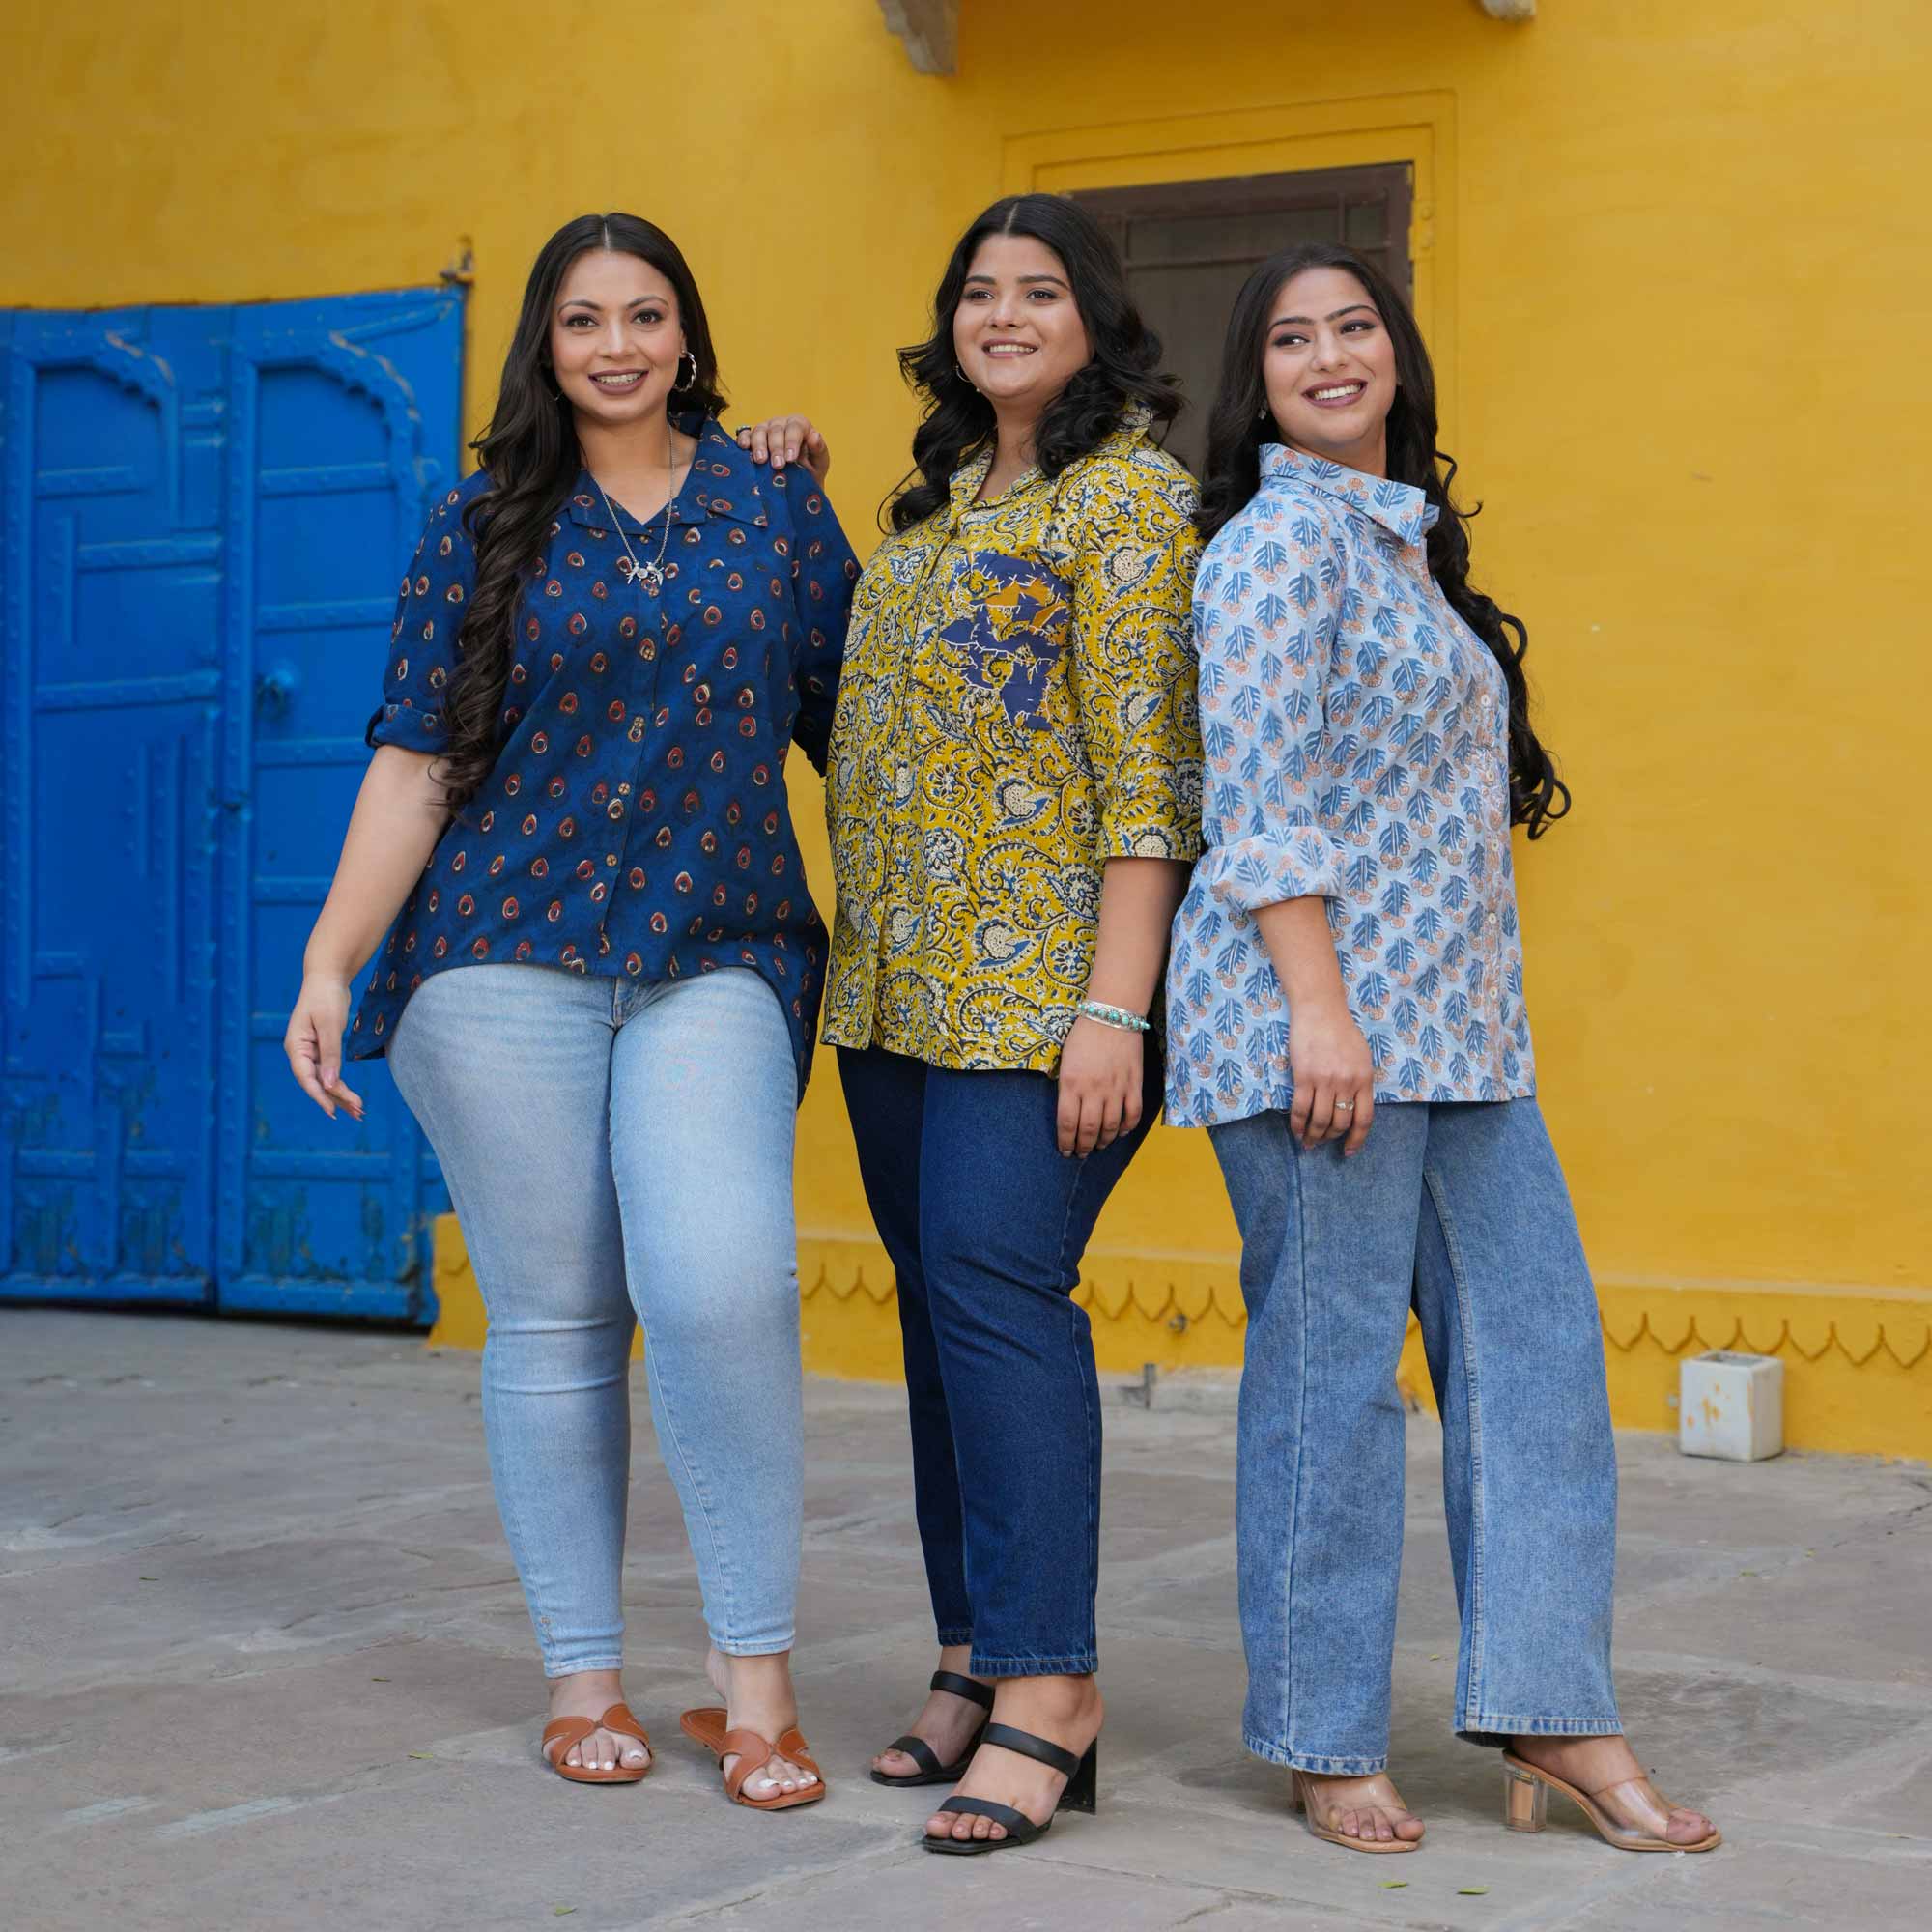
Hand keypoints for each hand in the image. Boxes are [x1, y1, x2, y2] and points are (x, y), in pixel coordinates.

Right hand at [285, 975, 364, 1121]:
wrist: (327, 978)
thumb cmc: (326, 997)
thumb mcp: (330, 1025)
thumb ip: (330, 1054)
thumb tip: (329, 1084)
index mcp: (295, 1046)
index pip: (305, 1077)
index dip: (319, 1095)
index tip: (333, 1111)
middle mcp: (300, 1052)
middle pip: (316, 1082)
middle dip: (336, 1099)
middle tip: (359, 1113)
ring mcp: (310, 1052)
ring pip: (324, 1080)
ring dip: (341, 1095)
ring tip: (359, 1112)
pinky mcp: (321, 1050)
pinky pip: (330, 1071)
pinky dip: (341, 1084)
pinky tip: (351, 1097)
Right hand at [734, 414, 829, 480]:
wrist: (797, 485)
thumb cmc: (810, 471)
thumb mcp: (820, 463)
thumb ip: (819, 449)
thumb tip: (815, 436)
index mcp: (800, 426)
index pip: (795, 428)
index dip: (792, 442)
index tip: (790, 459)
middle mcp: (781, 424)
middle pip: (775, 430)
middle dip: (776, 447)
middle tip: (777, 465)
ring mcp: (765, 430)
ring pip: (759, 431)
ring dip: (759, 445)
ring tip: (760, 461)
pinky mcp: (752, 438)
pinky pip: (744, 434)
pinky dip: (743, 439)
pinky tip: (743, 448)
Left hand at [1056, 1016, 1143, 1157]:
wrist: (1111, 1015)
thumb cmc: (1083, 1036)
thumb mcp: (1065, 1062)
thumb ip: (1066, 1088)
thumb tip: (1069, 1113)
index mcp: (1071, 1084)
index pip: (1066, 1123)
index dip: (1065, 1142)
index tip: (1065, 1151)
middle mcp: (1093, 1090)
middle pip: (1088, 1130)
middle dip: (1083, 1147)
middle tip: (1081, 1153)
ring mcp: (1116, 1089)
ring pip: (1110, 1127)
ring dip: (1103, 1141)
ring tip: (1098, 1146)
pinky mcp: (1134, 1085)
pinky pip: (1132, 1115)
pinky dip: (1126, 1128)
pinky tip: (1119, 1132)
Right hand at [1287, 999, 1374, 1155]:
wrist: (1320, 1010)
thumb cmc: (1341, 1030)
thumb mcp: (1362, 1056)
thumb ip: (1360, 1081)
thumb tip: (1353, 1105)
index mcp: (1364, 1079)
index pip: (1363, 1119)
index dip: (1356, 1139)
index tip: (1348, 1151)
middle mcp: (1347, 1083)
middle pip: (1340, 1122)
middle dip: (1330, 1138)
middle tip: (1321, 1144)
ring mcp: (1325, 1081)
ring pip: (1320, 1120)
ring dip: (1313, 1136)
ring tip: (1307, 1142)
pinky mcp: (1304, 1077)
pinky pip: (1301, 1108)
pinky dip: (1297, 1124)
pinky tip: (1296, 1130)